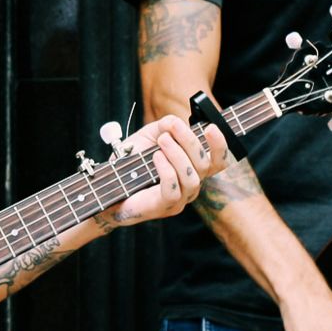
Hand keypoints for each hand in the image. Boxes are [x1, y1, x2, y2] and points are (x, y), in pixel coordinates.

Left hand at [101, 117, 227, 227]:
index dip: (220, 145)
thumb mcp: (151, 136)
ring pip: (191, 178)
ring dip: (177, 155)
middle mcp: (191, 185)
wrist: (112, 183)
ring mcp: (180, 199)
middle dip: (189, 143)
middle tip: (169, 131)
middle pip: (204, 165)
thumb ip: (165, 126)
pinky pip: (174, 191)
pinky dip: (167, 171)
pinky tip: (156, 158)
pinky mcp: (164, 207)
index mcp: (193, 168)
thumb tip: (175, 122)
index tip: (209, 127)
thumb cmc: (134, 160)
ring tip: (161, 141)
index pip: (219, 161)